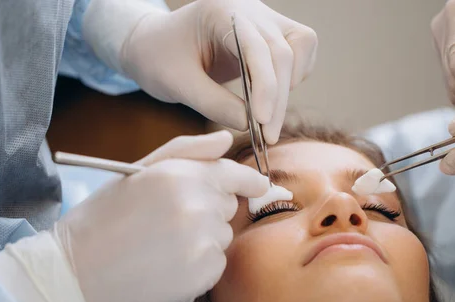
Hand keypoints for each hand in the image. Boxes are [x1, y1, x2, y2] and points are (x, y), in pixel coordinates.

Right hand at [0, 131, 268, 301]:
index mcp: (181, 176)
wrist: (73, 274)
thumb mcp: (138, 173)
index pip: (235, 174)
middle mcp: (198, 206)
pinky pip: (217, 264)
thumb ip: (187, 151)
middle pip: (229, 205)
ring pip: (223, 235)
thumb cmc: (101, 218)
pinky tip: (166, 266)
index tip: (257, 186)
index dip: (248, 181)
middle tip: (168, 221)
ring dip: (203, 239)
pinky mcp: (202, 275)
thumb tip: (227, 139)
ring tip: (162, 245)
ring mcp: (203, 243)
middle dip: (210, 209)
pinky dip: (199, 266)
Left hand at [84, 0, 316, 144]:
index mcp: (220, 13)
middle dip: (278, 98)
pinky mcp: (270, 34)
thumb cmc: (159, 59)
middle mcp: (248, 11)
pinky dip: (292, 78)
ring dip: (289, 86)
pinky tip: (270, 99)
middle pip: (282, 50)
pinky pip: (300, 51)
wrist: (155, 45)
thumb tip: (251, 124)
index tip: (261, 122)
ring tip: (267, 119)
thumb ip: (213, 104)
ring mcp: (263, 19)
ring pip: (300, 46)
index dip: (265, 86)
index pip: (257, 47)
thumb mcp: (177, 84)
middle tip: (268, 137)